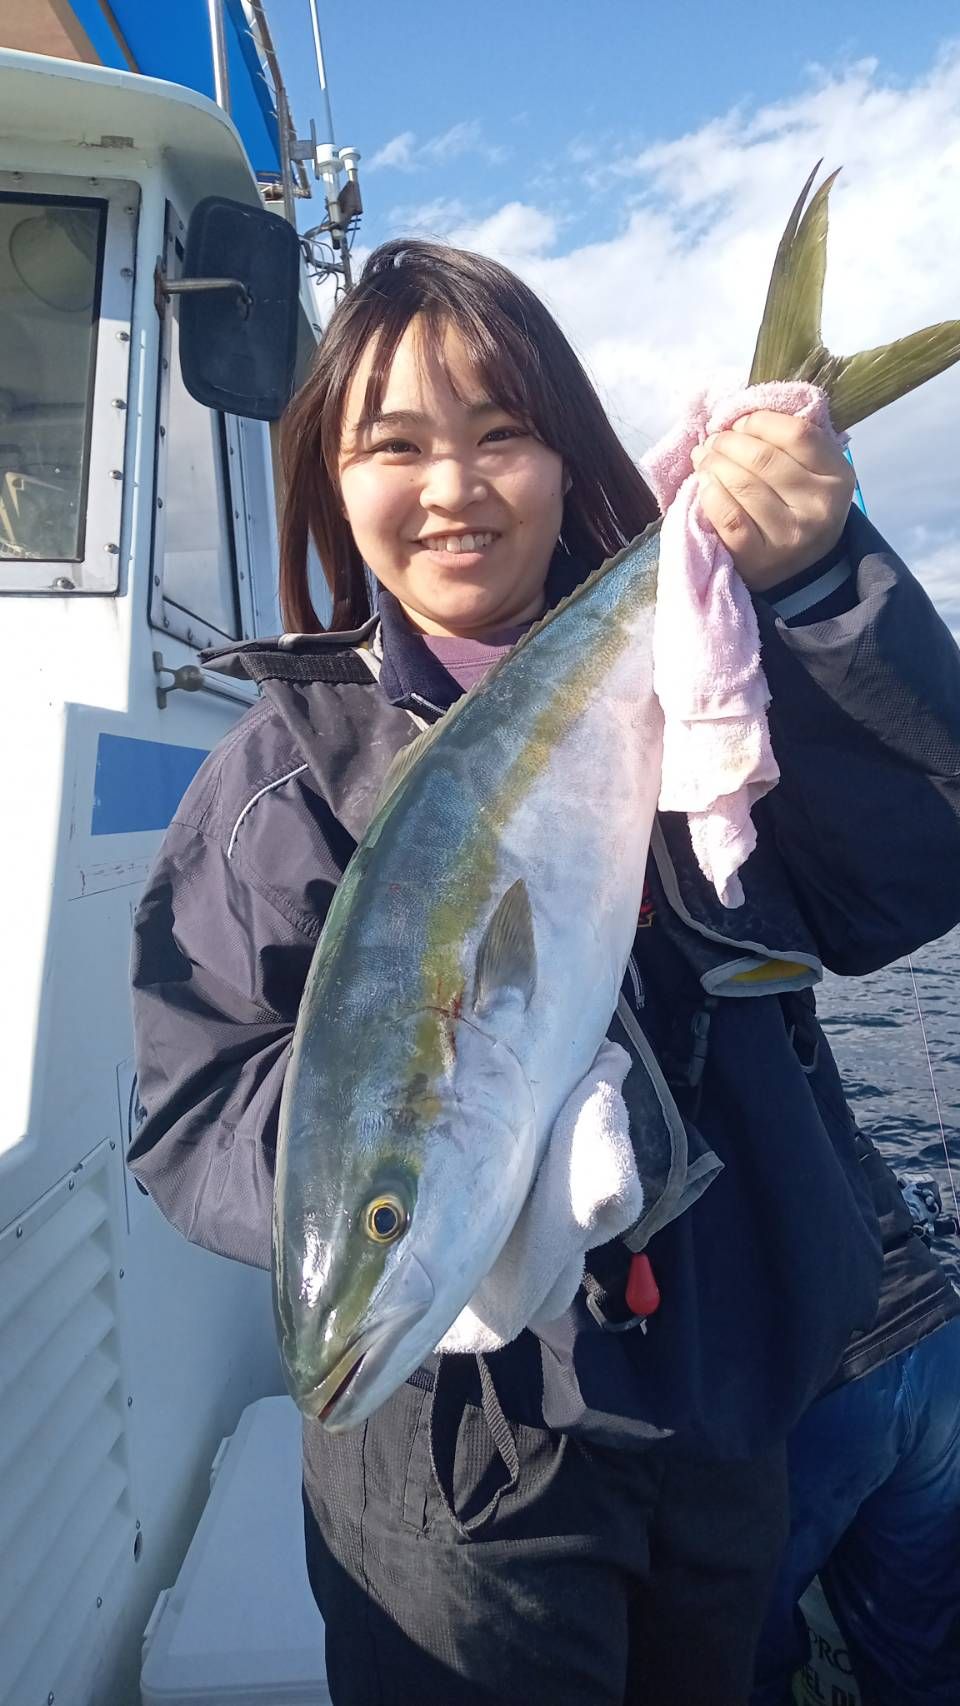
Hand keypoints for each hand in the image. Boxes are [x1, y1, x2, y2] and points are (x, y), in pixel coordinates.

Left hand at [690, 410, 854, 592]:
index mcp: (837, 476)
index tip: (740, 423)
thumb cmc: (800, 508)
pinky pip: (728, 516)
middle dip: (728, 442)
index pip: (797, 433)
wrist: (802, 571)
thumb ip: (789, 444)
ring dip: (713, 464)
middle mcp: (819, 506)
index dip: (760, 422)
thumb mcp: (814, 474)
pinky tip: (703, 484)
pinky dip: (709, 494)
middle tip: (714, 441)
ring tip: (703, 458)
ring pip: (742, 484)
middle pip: (763, 458)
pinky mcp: (760, 559)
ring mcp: (790, 536)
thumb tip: (737, 417)